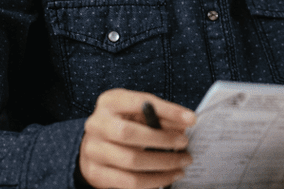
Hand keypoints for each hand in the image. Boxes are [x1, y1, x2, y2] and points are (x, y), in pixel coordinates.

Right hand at [78, 89, 196, 188]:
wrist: (96, 144)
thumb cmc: (124, 123)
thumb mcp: (139, 112)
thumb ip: (160, 115)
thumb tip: (186, 123)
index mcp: (110, 102)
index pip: (140, 102)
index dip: (167, 111)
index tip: (191, 119)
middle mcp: (97, 125)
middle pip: (129, 134)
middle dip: (162, 140)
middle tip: (184, 143)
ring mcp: (93, 150)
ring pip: (131, 161)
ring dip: (163, 163)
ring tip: (182, 163)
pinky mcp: (96, 173)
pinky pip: (129, 182)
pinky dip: (154, 181)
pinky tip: (168, 177)